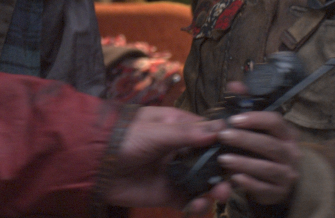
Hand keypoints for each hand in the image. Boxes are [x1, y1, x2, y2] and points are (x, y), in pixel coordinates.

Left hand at [102, 106, 230, 213]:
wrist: (93, 164)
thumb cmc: (122, 137)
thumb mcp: (155, 131)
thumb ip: (186, 133)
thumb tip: (219, 129)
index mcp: (179, 127)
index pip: (210, 133)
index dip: (226, 142)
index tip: (242, 151)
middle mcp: (181, 150)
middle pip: (211, 161)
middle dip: (223, 171)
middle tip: (231, 180)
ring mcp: (175, 173)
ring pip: (204, 183)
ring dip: (214, 190)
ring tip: (218, 195)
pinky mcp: (167, 194)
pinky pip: (189, 201)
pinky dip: (197, 206)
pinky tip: (197, 206)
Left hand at [215, 107, 301, 205]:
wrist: (280, 180)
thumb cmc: (264, 148)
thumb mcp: (258, 127)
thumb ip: (246, 105)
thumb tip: (234, 85)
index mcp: (287, 134)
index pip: (275, 122)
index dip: (255, 119)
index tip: (234, 118)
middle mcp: (291, 154)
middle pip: (269, 145)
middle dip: (245, 140)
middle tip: (223, 135)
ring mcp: (286, 175)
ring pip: (267, 168)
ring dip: (244, 163)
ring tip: (222, 158)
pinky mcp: (278, 193)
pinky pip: (264, 189)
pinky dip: (249, 184)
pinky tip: (233, 178)